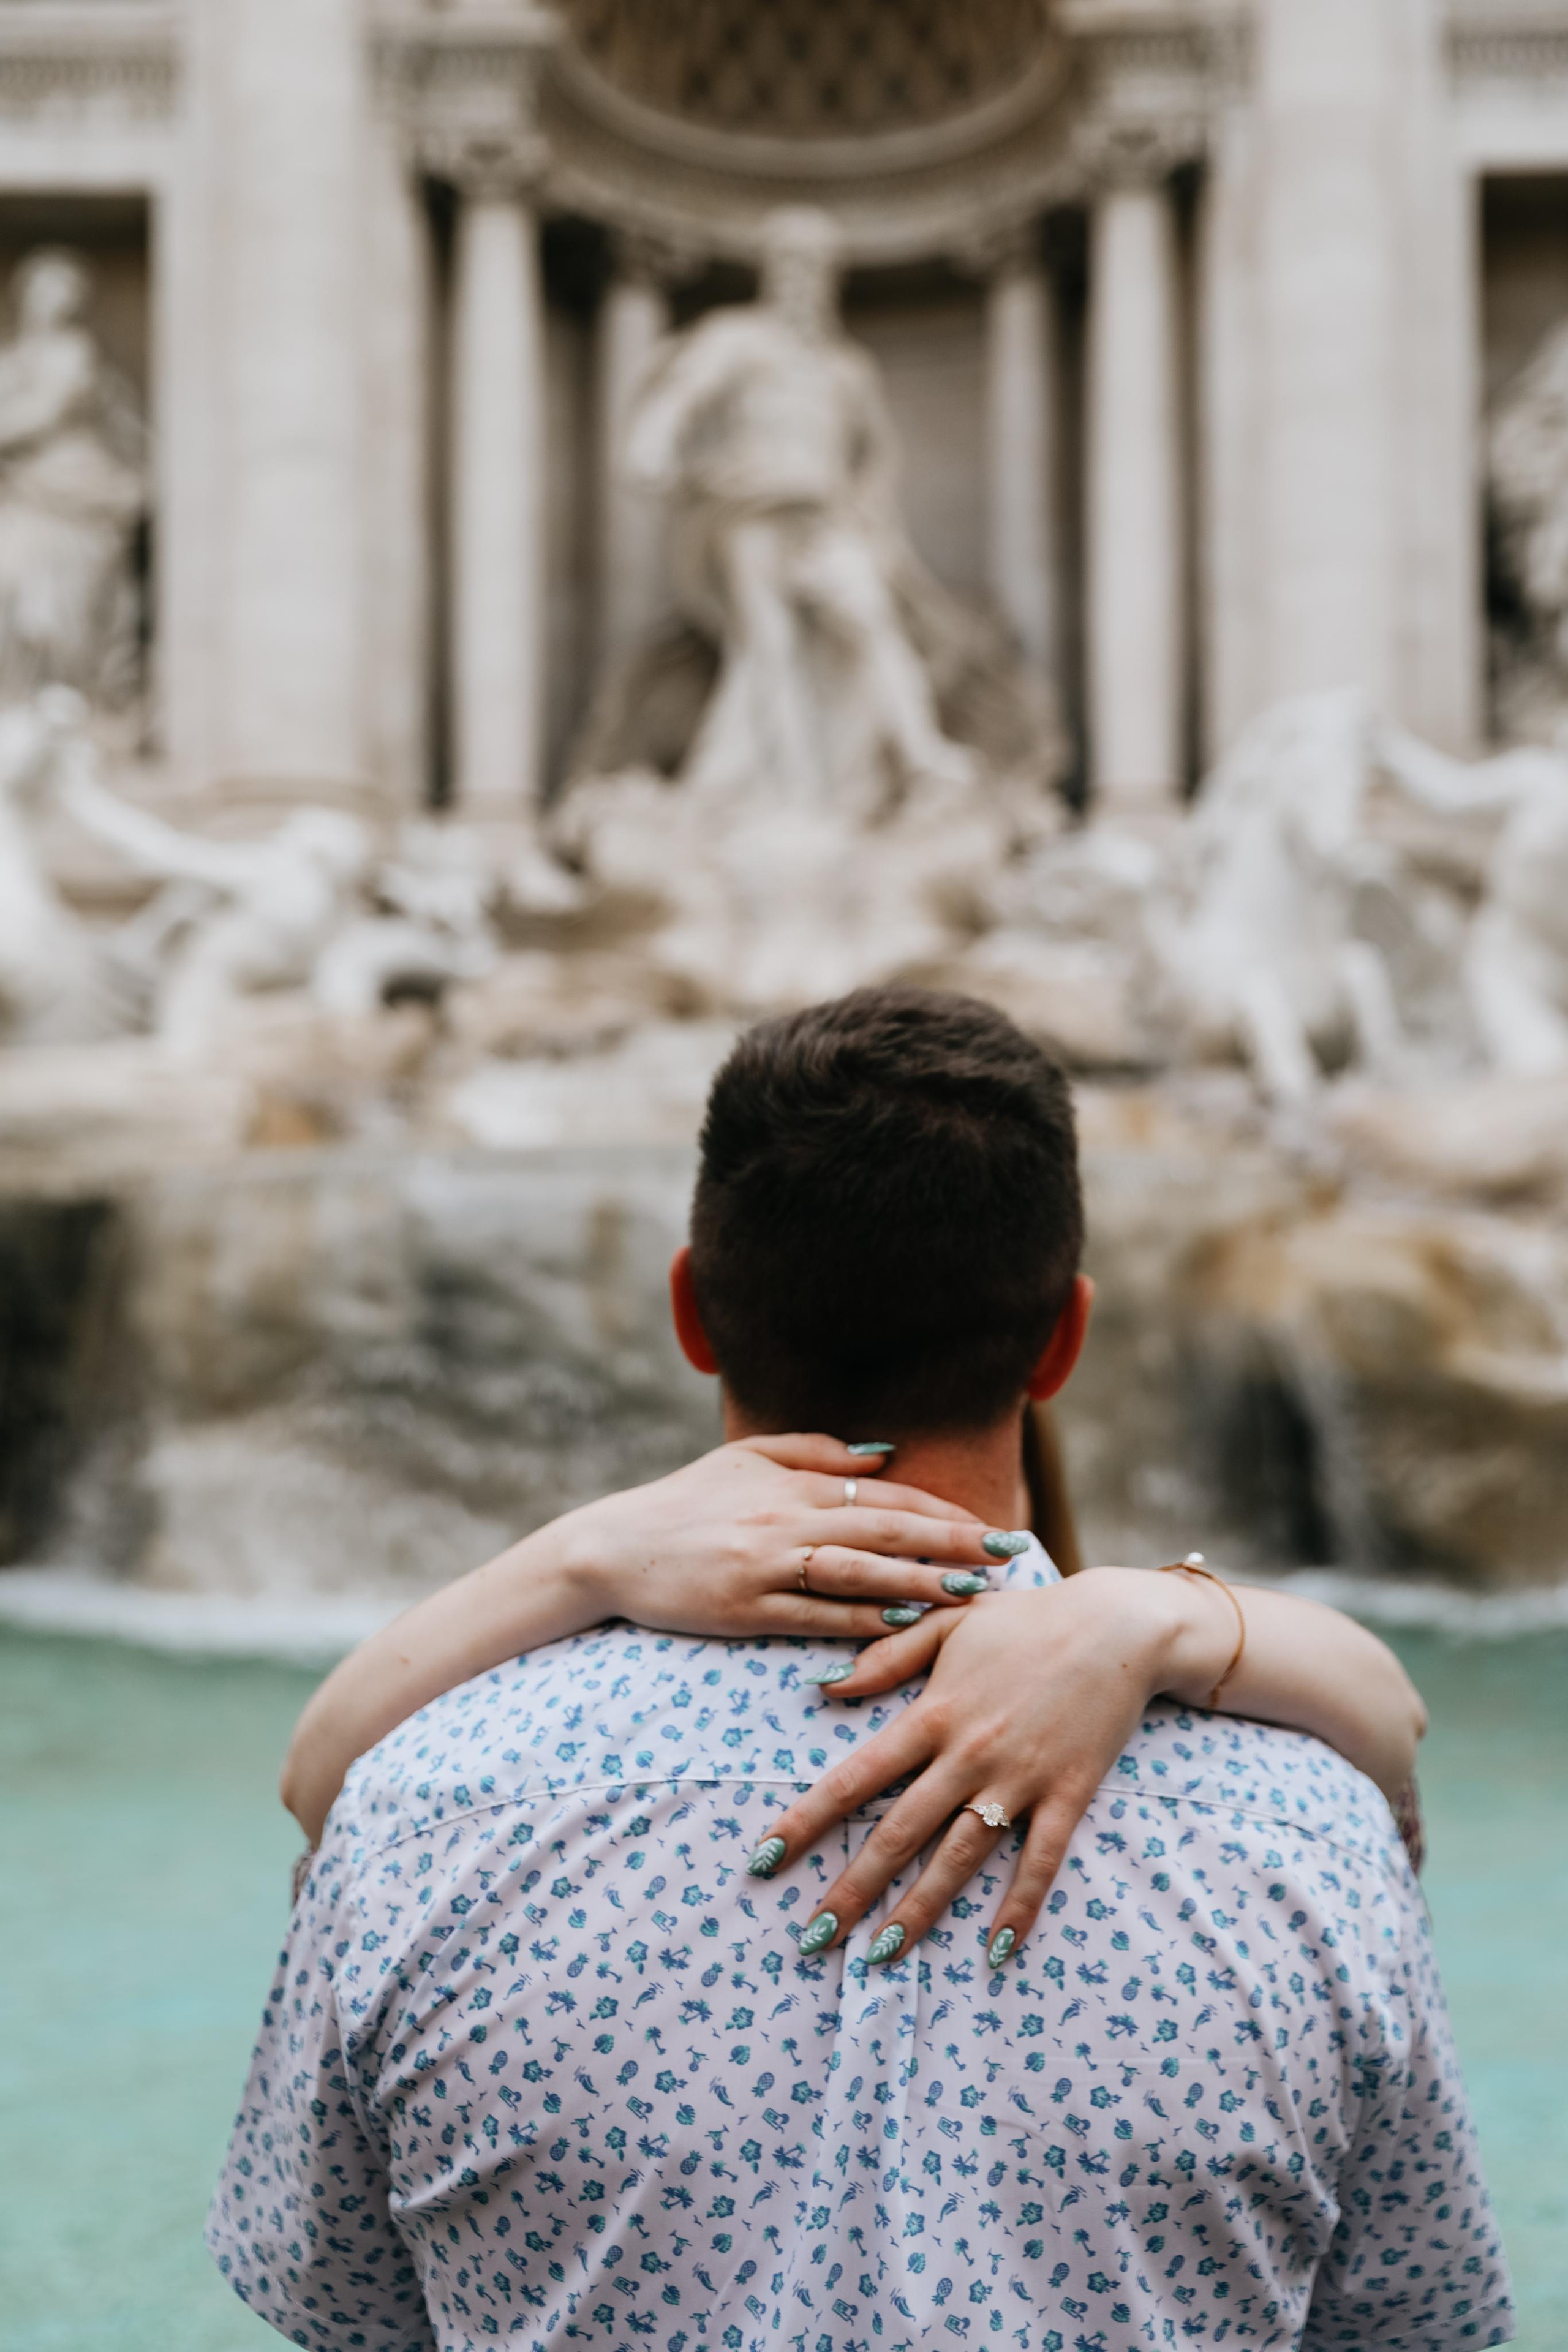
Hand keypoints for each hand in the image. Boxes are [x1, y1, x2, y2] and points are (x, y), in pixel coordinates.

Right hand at [565, 1433, 1015, 1640]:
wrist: (612, 1548)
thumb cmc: (685, 1503)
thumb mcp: (746, 1458)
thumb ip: (818, 1452)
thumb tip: (887, 1454)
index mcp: (792, 1483)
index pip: (884, 1495)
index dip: (941, 1510)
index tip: (989, 1526)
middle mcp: (786, 1519)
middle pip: (886, 1528)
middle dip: (952, 1542)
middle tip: (1007, 1554)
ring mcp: (766, 1565)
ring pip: (860, 1572)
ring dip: (922, 1581)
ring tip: (973, 1593)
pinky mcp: (745, 1608)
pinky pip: (816, 1615)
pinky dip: (863, 1619)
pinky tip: (905, 1623)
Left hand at [755, 1567, 1231, 1967]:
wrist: (1117, 1625)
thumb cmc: (1026, 1620)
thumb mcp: (946, 1623)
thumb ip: (885, 1657)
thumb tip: (824, 1688)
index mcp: (932, 1714)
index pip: (856, 1778)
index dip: (807, 1822)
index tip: (767, 1860)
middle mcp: (968, 1754)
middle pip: (900, 1833)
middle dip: (852, 1890)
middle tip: (814, 1939)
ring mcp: (1020, 1778)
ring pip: (960, 1857)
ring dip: (920, 1910)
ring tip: (882, 1955)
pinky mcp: (1068, 1794)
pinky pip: (1041, 1860)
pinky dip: (1021, 1906)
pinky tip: (998, 1949)